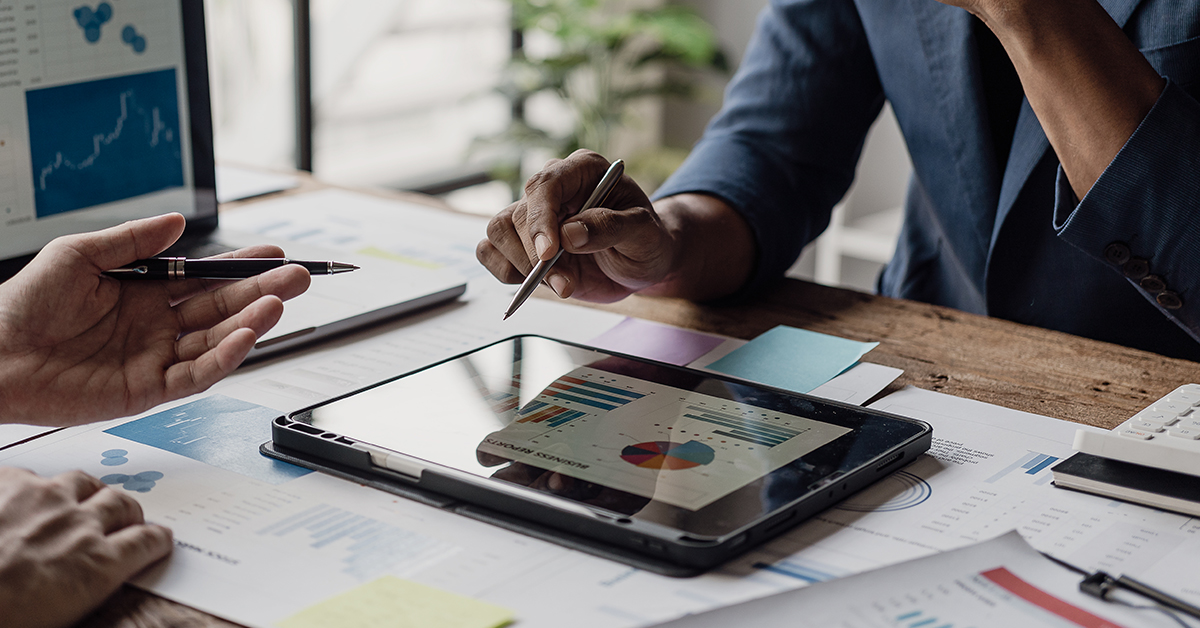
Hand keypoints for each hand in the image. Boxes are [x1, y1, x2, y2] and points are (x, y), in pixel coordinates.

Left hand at [0, 213, 310, 425]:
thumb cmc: (22, 305)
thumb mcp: (79, 253)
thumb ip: (133, 239)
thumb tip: (178, 223)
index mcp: (143, 292)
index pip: (206, 278)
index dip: (242, 266)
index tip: (274, 252)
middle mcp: (157, 326)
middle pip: (223, 308)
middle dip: (263, 291)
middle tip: (298, 276)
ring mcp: (156, 359)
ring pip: (218, 341)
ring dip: (252, 322)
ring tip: (279, 302)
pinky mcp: (149, 391)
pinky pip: (197, 374)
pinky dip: (226, 357)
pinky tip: (246, 336)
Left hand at [0, 467, 172, 627]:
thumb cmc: (4, 615)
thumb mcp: (62, 614)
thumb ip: (89, 585)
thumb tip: (98, 577)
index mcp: (98, 564)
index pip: (150, 541)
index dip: (156, 540)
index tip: (156, 540)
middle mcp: (80, 524)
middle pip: (123, 504)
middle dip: (127, 512)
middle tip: (122, 519)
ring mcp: (45, 499)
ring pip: (84, 481)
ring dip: (87, 491)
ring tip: (79, 501)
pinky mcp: (9, 483)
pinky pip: (34, 474)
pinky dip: (35, 486)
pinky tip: (25, 500)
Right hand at [476, 149, 678, 302]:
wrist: (643, 261)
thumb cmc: (647, 240)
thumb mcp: (644, 234)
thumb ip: (610, 228)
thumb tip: (570, 233)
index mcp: (583, 170)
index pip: (545, 184)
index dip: (541, 219)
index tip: (548, 252)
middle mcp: (553, 188)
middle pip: (518, 215)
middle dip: (537, 258)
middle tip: (566, 284)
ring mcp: (534, 214)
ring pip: (498, 232)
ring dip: (522, 267)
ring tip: (563, 284)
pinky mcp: (521, 242)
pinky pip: (491, 252)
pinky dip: (507, 272)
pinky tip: (540, 283)